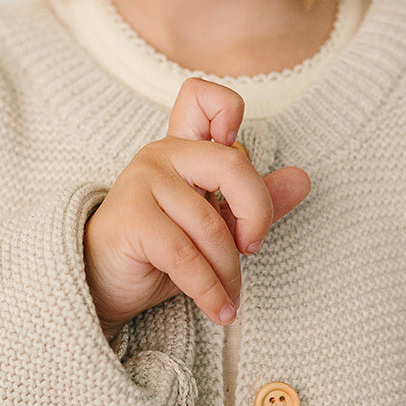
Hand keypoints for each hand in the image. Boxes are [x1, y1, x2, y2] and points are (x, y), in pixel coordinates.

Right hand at [84, 77, 309, 340]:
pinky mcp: (130, 216)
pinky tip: (218, 309)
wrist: (103, 284)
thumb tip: (302, 179)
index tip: (241, 156)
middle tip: (252, 247)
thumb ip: (253, 202)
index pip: (202, 97)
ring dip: (228, 273)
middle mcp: (162, 154)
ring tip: (228, 298)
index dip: (228, 111)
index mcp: (184, 147)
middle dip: (257, 212)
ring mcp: (143, 181)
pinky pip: (185, 255)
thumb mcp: (214, 224)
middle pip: (232, 162)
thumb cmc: (159, 249)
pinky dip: (209, 290)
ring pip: (211, 225)